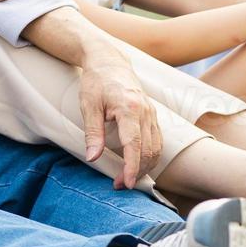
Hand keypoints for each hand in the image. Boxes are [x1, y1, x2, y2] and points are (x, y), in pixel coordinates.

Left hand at [77, 46, 162, 189]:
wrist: (109, 61)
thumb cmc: (96, 82)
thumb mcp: (89, 106)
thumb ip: (93, 133)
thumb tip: (92, 157)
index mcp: (129, 108)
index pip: (135, 144)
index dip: (131, 166)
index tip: (125, 183)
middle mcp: (145, 111)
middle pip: (149, 149)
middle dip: (136, 171)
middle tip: (118, 185)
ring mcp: (151, 112)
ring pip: (156, 147)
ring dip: (144, 166)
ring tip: (126, 178)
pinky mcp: (152, 115)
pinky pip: (157, 140)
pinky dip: (151, 155)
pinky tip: (138, 164)